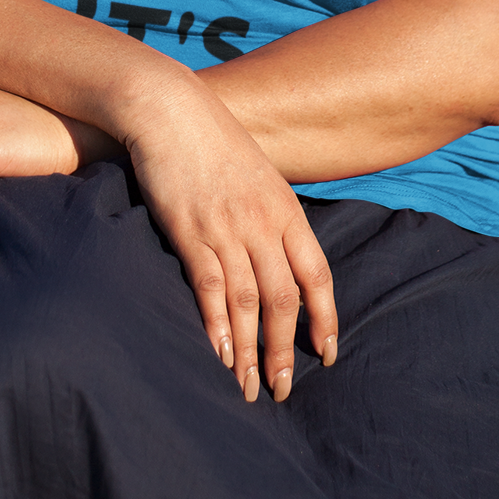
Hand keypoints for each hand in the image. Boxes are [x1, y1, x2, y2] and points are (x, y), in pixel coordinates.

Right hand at [118, 72, 337, 405]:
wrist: (170, 108)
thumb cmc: (212, 139)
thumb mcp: (259, 174)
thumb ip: (272, 214)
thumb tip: (279, 253)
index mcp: (286, 209)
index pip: (317, 274)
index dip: (325, 317)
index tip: (328, 353)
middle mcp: (263, 223)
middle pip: (285, 298)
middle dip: (286, 349)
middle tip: (284, 390)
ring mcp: (227, 228)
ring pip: (249, 302)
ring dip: (252, 351)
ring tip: (252, 389)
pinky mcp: (190, 231)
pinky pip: (210, 287)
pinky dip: (217, 326)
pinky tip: (221, 356)